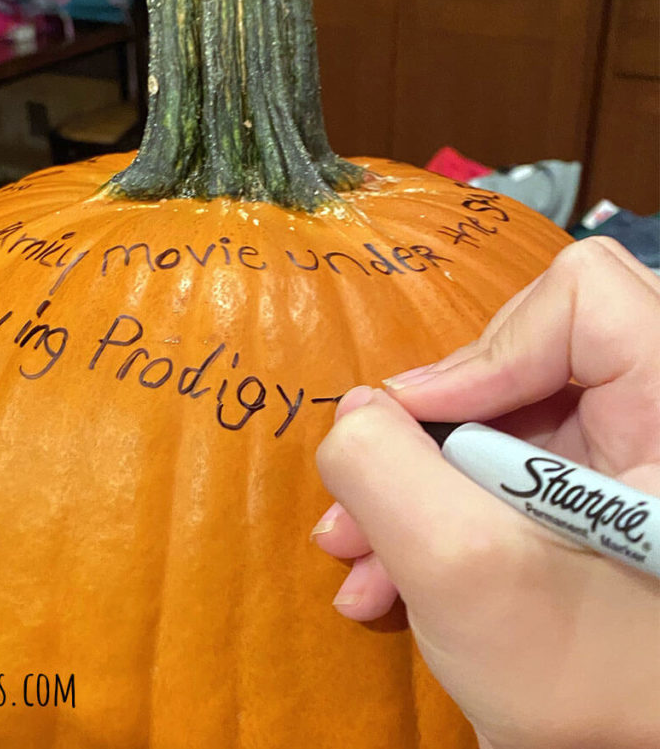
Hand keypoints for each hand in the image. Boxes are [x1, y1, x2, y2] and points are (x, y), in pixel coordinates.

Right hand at [312, 238, 659, 748]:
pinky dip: (442, 513)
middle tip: (364, 502)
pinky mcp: (599, 508)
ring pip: (502, 423)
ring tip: (357, 553)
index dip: (490, 349)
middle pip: (523, 360)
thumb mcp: (463, 572)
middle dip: (425, 436)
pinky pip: (507, 473)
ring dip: (416, 484)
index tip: (428, 427)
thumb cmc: (594, 690)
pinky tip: (389, 574)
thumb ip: (384, 468)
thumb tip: (357, 412)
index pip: (584, 298)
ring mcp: (633, 469)